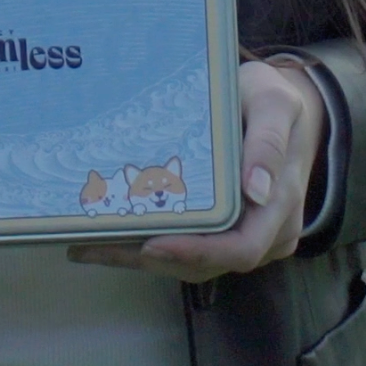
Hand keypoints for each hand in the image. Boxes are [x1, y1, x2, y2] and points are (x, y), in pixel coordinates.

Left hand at [68, 59, 322, 283]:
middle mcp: (265, 234)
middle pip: (205, 265)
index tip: (151, 244)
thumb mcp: (275, 102)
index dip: (197, 252)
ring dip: (138, 258)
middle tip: (94, 244)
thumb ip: (270, 139)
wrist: (280, 111)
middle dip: (148, 257)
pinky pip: (185, 250)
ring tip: (86, 244)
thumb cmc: (272, 100)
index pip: (241, 249)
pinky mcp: (222, 236)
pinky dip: (145, 246)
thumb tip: (257, 191)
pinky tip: (105, 238)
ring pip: (189, 264)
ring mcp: (243, 238)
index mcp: (280, 207)